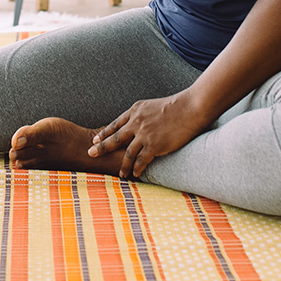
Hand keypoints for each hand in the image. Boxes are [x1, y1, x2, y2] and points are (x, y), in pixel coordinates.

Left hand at [88, 91, 210, 178]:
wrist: (190, 108)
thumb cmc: (177, 106)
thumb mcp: (153, 105)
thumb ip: (143, 115)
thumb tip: (139, 122)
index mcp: (135, 111)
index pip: (116, 124)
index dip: (105, 133)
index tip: (95, 140)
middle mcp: (136, 123)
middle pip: (115, 138)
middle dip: (102, 147)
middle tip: (91, 154)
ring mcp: (144, 135)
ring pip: (127, 153)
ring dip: (123, 165)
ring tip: (120, 173)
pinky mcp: (154, 145)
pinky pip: (141, 160)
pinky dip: (137, 168)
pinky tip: (135, 174)